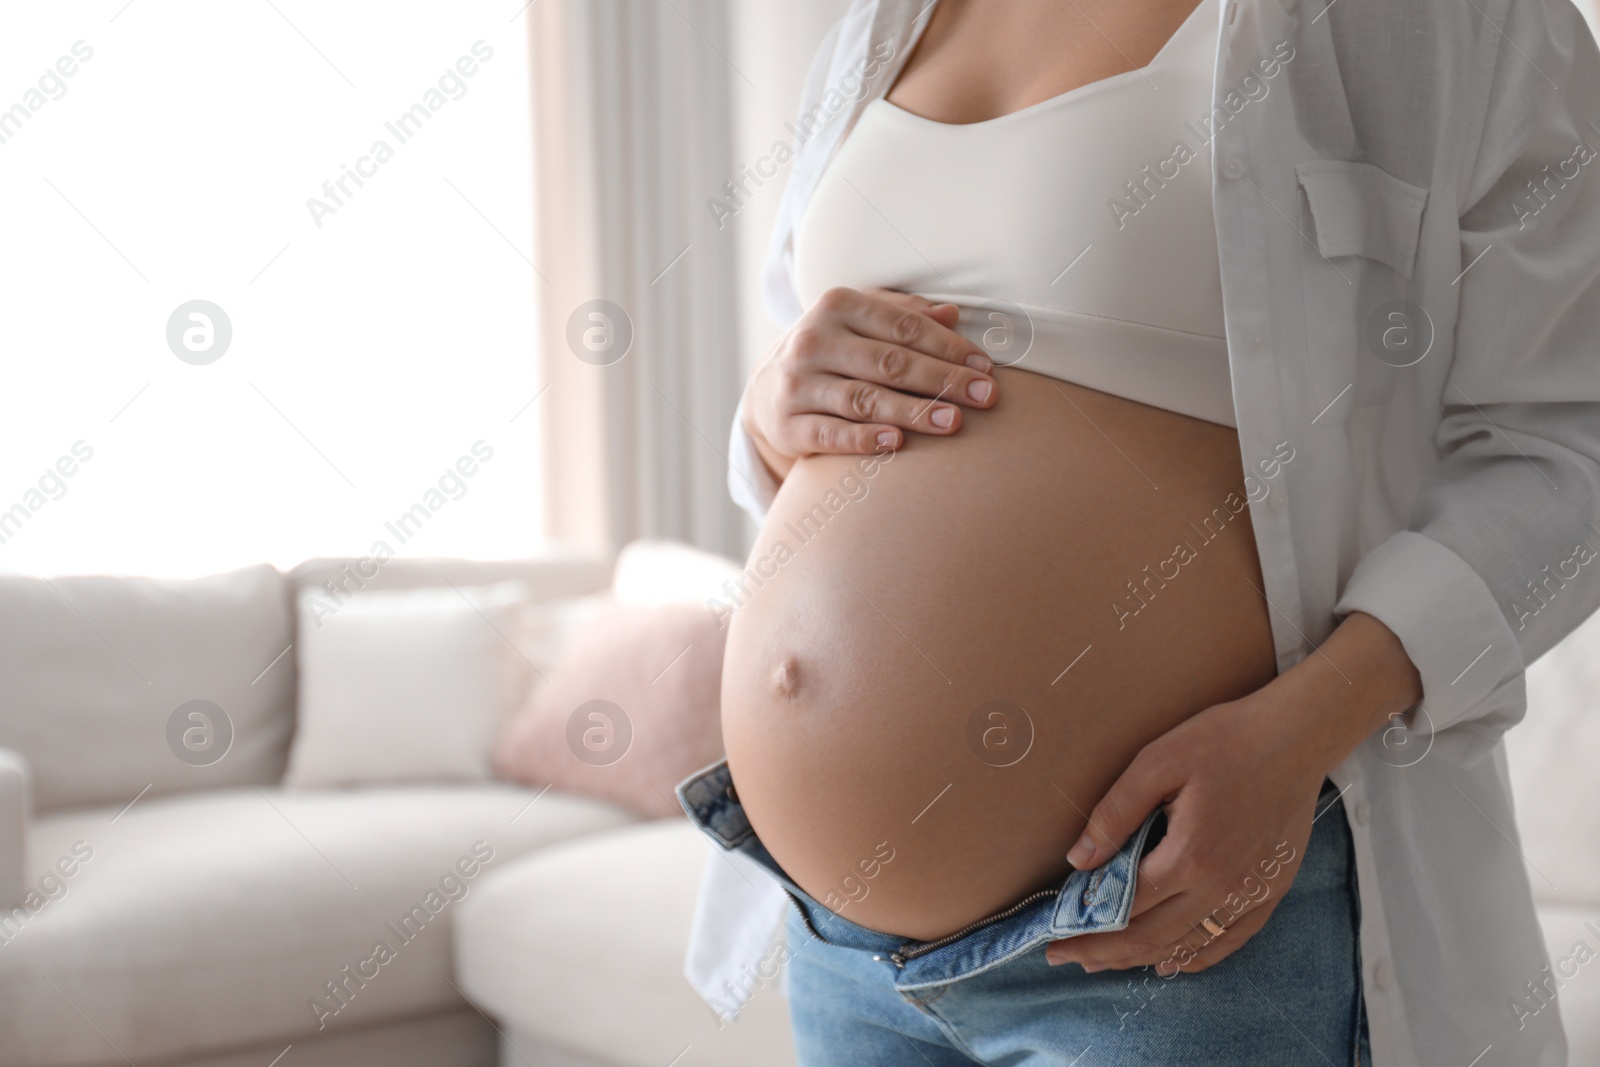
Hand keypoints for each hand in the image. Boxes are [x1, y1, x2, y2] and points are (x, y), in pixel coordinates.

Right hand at [742, 287, 997, 482]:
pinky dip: (865, 438)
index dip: (948, 346)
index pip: (903, 326)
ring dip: (913, 411)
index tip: (984, 367)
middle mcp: (813, 340)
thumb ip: (905, 315)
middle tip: (984, 396)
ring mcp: (798, 384)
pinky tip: (898, 442)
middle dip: (942, 379)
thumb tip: (952, 314)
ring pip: (864, 399)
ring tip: (953, 422)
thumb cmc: (832, 351)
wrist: (766, 389)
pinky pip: (832, 433)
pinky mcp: (789, 424)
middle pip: (889, 362)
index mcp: (837, 306)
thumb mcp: (861, 322)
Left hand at [1044, 611, 1421, 974]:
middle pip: (1150, 937)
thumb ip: (1115, 814)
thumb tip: (1079, 860)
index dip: (1084, 925)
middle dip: (1102, 952)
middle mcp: (1220, 886)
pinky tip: (1170, 960)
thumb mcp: (1156, 764)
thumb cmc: (1224, 742)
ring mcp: (1249, 894)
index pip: (1123, 906)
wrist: (1295, 738)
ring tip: (1102, 962)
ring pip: (1186, 946)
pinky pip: (1228, 941)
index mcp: (1189, 856)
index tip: (1053, 935)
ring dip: (1139, 959)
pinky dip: (1194, 957)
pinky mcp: (1269, 891)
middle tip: (1063, 955)